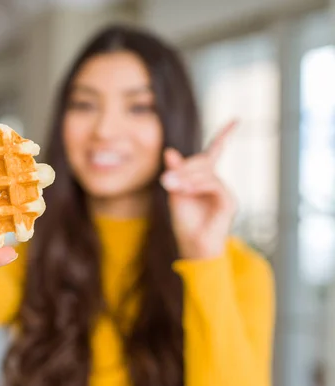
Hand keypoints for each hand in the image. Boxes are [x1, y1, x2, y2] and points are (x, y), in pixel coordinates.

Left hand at [161, 121, 237, 259]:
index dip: (225, 136)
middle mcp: (218, 183)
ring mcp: (225, 193)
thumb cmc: (185, 223)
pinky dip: (198, 185)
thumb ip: (175, 173)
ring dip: (187, 178)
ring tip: (173, 188)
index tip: (236, 120)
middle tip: (167, 180)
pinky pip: (214, 184)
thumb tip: (169, 151)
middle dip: (185, 168)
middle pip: (204, 161)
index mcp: (206, 180)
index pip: (216, 152)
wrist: (192, 247)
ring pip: (207, 173)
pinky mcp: (229, 202)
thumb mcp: (175, 193)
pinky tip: (186, 191)